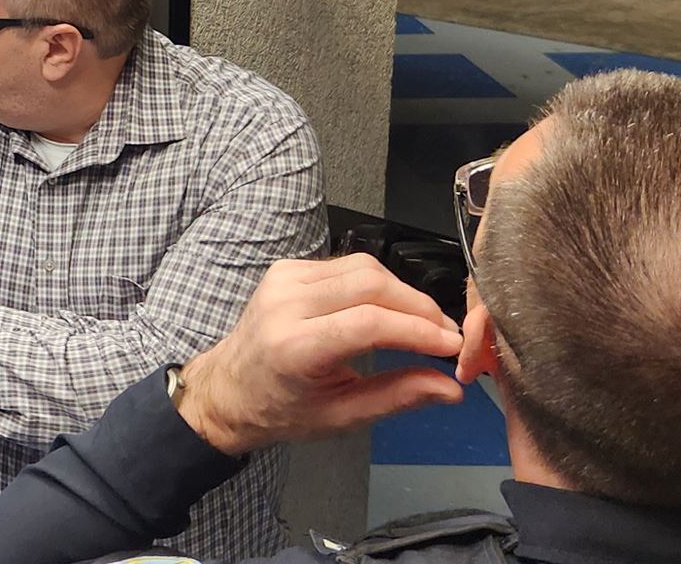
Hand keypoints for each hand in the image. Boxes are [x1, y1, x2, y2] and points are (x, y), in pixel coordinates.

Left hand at [175, 255, 464, 455]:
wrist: (228, 389)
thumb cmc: (281, 409)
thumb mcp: (341, 416)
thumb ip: (397, 397)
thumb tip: (451, 388)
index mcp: (294, 347)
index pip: (369, 324)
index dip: (419, 331)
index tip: (452, 345)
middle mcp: (285, 304)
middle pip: (371, 285)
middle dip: (419, 307)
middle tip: (446, 334)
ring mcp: (283, 280)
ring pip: (363, 267)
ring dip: (403, 292)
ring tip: (425, 324)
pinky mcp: (287, 268)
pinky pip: (346, 265)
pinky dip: (377, 284)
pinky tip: (390, 309)